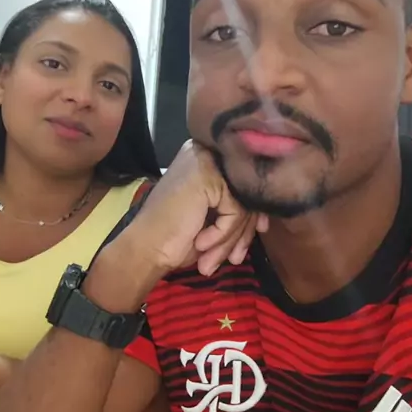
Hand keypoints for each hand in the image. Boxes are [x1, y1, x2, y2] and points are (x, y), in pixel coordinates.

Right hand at [127, 141, 267, 276]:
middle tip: (235, 258)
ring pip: (243, 204)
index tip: (255, 236)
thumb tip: (265, 219)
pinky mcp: (208, 176)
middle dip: (243, 231)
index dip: (250, 215)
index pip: (241, 185)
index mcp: (204, 158)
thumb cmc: (175, 237)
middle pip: (245, 193)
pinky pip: (235, 210)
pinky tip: (201, 242)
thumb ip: (237, 211)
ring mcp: (206, 160)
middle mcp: (205, 151)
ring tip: (213, 260)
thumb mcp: (212, 221)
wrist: (145, 248)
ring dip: (231, 238)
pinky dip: (222, 233)